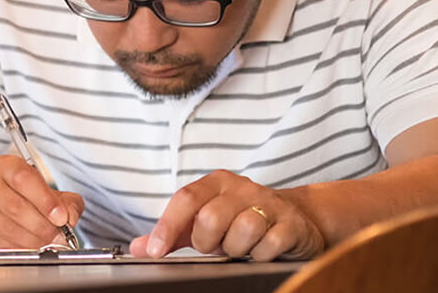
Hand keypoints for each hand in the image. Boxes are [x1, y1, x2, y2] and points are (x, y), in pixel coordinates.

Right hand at [0, 154, 83, 253]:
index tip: (61, 217)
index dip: (46, 200)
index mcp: (6, 167)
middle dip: (43, 227)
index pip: (23, 179)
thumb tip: (70, 216)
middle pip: (15, 207)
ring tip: (47, 243)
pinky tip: (29, 248)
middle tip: (59, 236)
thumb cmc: (20, 198)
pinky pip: (0, 246)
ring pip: (8, 230)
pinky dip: (20, 251)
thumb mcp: (47, 192)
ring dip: (34, 242)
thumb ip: (67, 201)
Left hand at [131, 170, 324, 260]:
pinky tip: (260, 250)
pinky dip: (260, 254)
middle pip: (210, 217)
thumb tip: (140, 247)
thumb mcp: (206, 220)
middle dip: (206, 241)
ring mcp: (269, 203)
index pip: (185, 199)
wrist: (297, 218)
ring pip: (241, 230)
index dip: (167, 227)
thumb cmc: (242, 218)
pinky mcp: (291, 223)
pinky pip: (269, 244)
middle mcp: (241, 188)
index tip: (156, 251)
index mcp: (216, 183)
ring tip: (239, 246)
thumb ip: (173, 233)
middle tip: (215, 245)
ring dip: (235, 248)